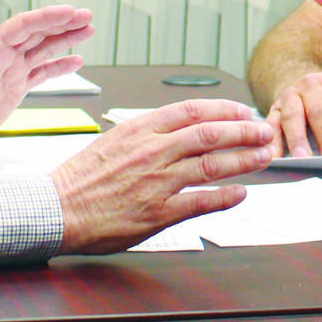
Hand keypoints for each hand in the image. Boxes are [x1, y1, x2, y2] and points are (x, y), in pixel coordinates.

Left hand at [0, 4, 92, 147]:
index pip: (23, 26)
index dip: (46, 17)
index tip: (68, 11)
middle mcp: (5, 55)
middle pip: (38, 32)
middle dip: (62, 23)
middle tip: (86, 15)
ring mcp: (13, 69)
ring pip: (44, 48)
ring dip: (66, 39)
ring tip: (88, 30)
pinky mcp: (18, 86)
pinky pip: (43, 72)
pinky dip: (61, 66)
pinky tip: (76, 60)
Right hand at [52, 100, 275, 253]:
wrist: (56, 209)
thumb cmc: (81, 178)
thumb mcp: (113, 140)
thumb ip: (147, 134)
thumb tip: (180, 129)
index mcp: (140, 129)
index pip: (192, 110)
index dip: (224, 109)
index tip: (243, 111)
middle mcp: (152, 151)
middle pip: (210, 134)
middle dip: (244, 131)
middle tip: (265, 132)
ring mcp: (157, 182)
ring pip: (212, 165)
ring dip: (243, 160)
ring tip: (263, 158)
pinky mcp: (158, 212)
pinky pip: (201, 202)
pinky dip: (225, 197)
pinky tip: (240, 193)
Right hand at [266, 70, 321, 157]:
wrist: (309, 85)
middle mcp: (313, 85)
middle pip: (320, 111)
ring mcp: (291, 94)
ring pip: (293, 116)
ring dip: (297, 139)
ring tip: (303, 159)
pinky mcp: (274, 107)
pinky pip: (271, 124)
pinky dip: (272, 141)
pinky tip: (275, 156)